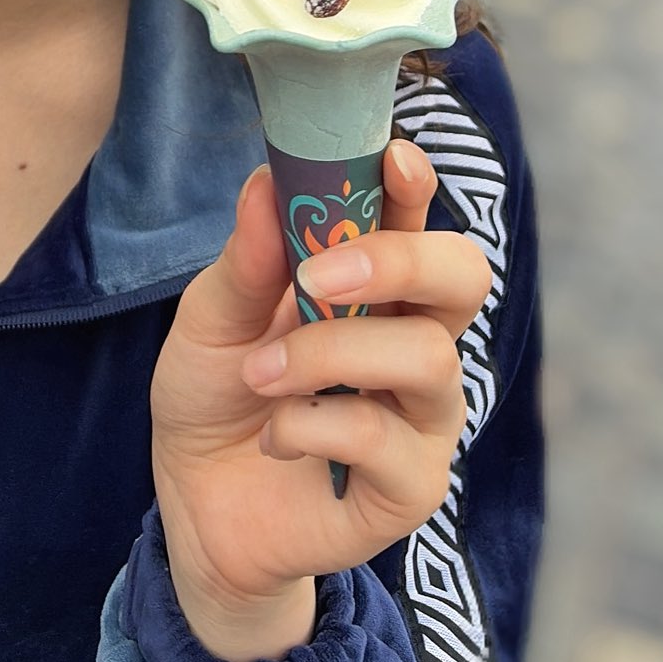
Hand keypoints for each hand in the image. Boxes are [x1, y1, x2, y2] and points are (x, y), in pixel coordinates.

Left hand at [149, 140, 491, 661]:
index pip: (417, 217)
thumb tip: (265, 179)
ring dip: (327, 354)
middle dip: (398, 261)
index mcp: (373, 281)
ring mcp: (422, 413)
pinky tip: (274, 435)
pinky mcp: (414, 485)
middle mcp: (413, 337)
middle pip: (465, 275)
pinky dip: (312, 425)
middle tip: (317, 277)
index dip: (416, 182)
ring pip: (427, 357)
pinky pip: (385, 439)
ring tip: (260, 372)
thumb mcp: (210, 316)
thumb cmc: (218, 390)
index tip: (392, 159)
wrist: (197, 501)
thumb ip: (247, 258)